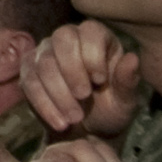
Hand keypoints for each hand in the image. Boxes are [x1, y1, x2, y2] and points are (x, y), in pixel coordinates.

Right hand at [23, 20, 144, 139]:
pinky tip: (60, 123)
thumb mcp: (125, 100)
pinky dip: (44, 104)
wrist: (89, 131)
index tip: (99, 80)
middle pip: (62, 38)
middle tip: (84, 97)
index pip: (91, 30)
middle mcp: (70, 38)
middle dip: (71, 69)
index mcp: (98, 38)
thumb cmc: (111, 109)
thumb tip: (133, 58)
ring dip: (59, 93)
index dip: (93, 53)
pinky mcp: (29, 72)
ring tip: (75, 118)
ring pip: (44, 62)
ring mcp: (46, 53)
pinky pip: (29, 82)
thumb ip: (128, 80)